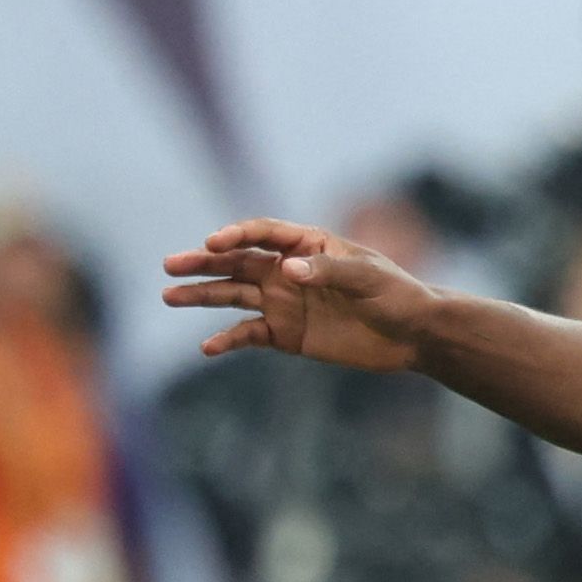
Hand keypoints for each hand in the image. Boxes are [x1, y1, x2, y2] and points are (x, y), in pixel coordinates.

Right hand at [161, 219, 433, 370]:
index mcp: (307, 245)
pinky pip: (248, 334)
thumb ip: (328, 271)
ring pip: (233, 295)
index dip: (236, 235)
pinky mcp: (285, 334)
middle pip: (236, 262)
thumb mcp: (368, 279)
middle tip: (170, 265)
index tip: (213, 243)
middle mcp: (287, 269)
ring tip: (169, 296)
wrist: (412, 335)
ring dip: (201, 295)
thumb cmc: (397, 295)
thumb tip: (288, 269)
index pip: (262, 234)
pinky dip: (228, 339)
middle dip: (202, 262)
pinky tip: (207, 347)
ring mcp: (283, 301)